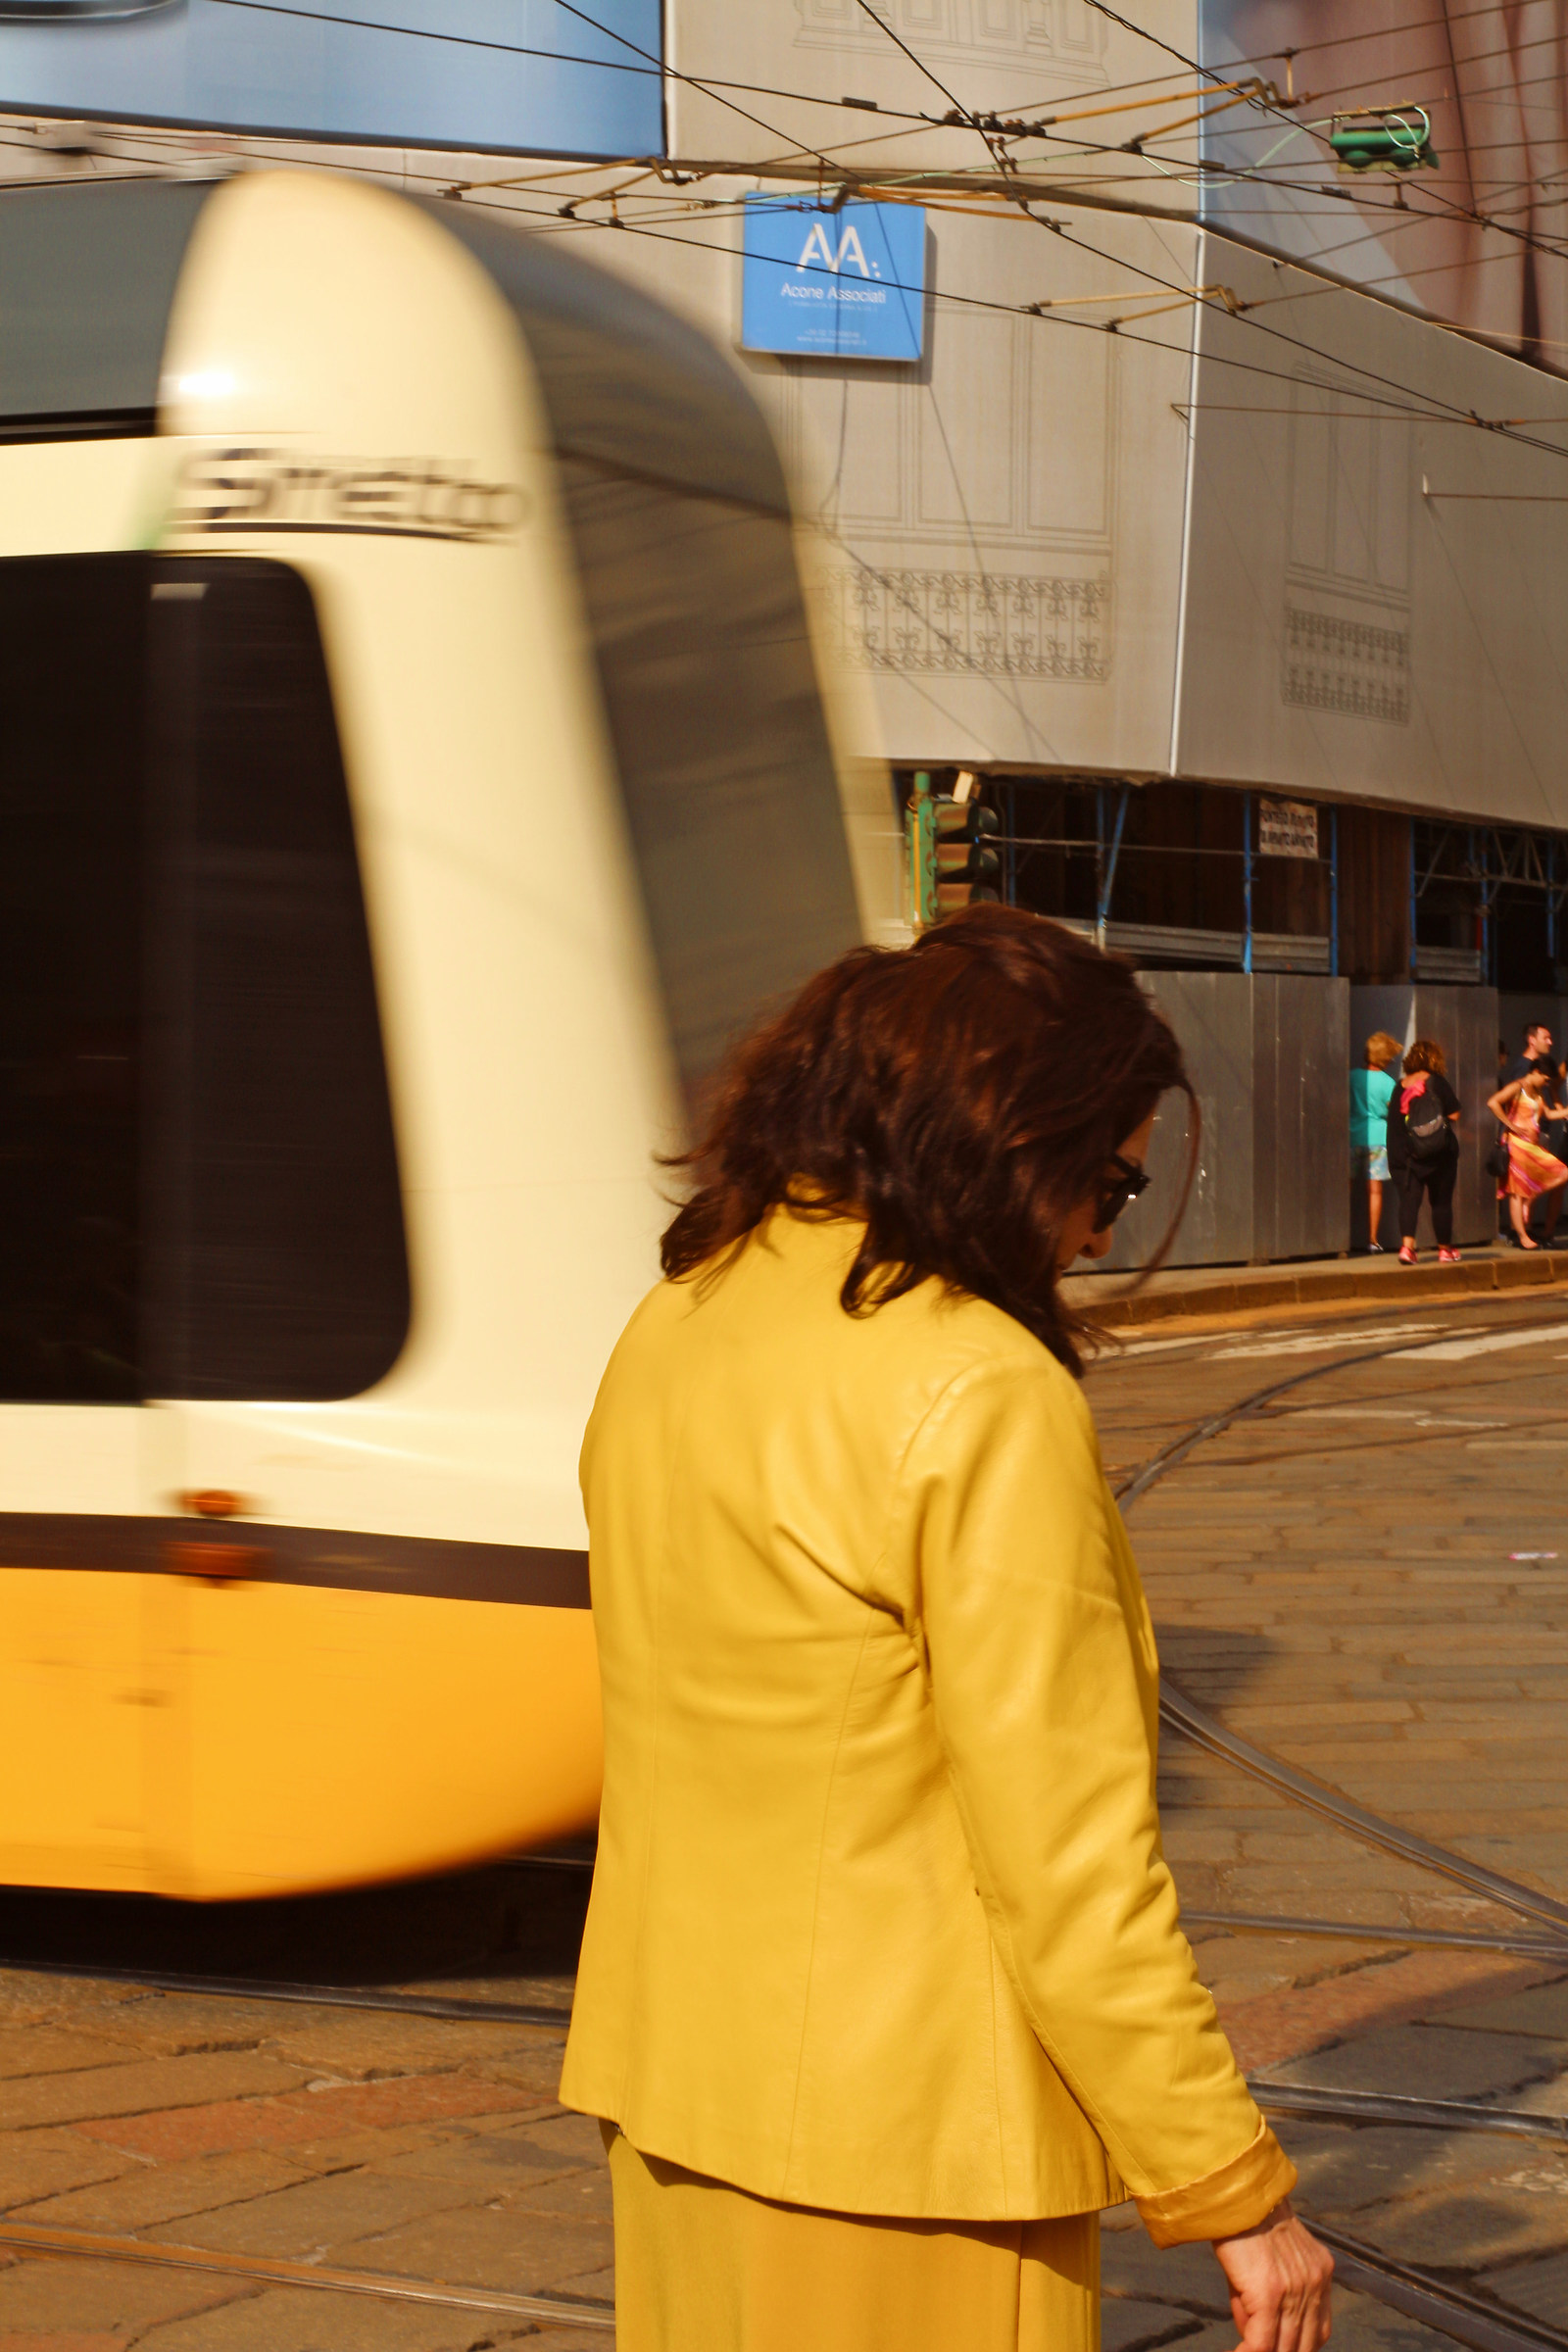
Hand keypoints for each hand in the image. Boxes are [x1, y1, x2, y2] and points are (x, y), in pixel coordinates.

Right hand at [1211, 2200, 1332, 2351]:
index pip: (1318, 2332)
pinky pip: (1262, 2343)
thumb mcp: (1270, 2258)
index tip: (1277, 2348)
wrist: (1236, 2193)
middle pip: (1304, 2345)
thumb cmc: (1246, 2219)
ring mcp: (1295, 2291)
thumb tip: (1252, 2333)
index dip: (1298, 2347)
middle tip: (1258, 2348)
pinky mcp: (1270, 2293)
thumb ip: (1270, 2297)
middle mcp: (1315, 2284)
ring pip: (1284, 2348)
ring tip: (1246, 2350)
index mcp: (1320, 2273)